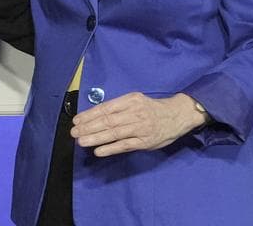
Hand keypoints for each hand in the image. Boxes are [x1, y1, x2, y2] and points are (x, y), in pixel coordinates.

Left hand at [69, 92, 207, 156]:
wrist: (178, 115)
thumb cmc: (152, 109)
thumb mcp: (136, 101)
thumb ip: (119, 107)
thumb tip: (95, 115)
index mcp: (130, 100)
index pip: (106, 108)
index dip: (89, 115)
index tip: (76, 120)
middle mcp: (134, 113)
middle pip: (107, 121)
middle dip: (88, 127)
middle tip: (74, 132)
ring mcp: (140, 128)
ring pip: (114, 133)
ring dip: (96, 138)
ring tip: (81, 141)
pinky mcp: (145, 142)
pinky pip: (125, 145)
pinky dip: (111, 148)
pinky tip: (98, 151)